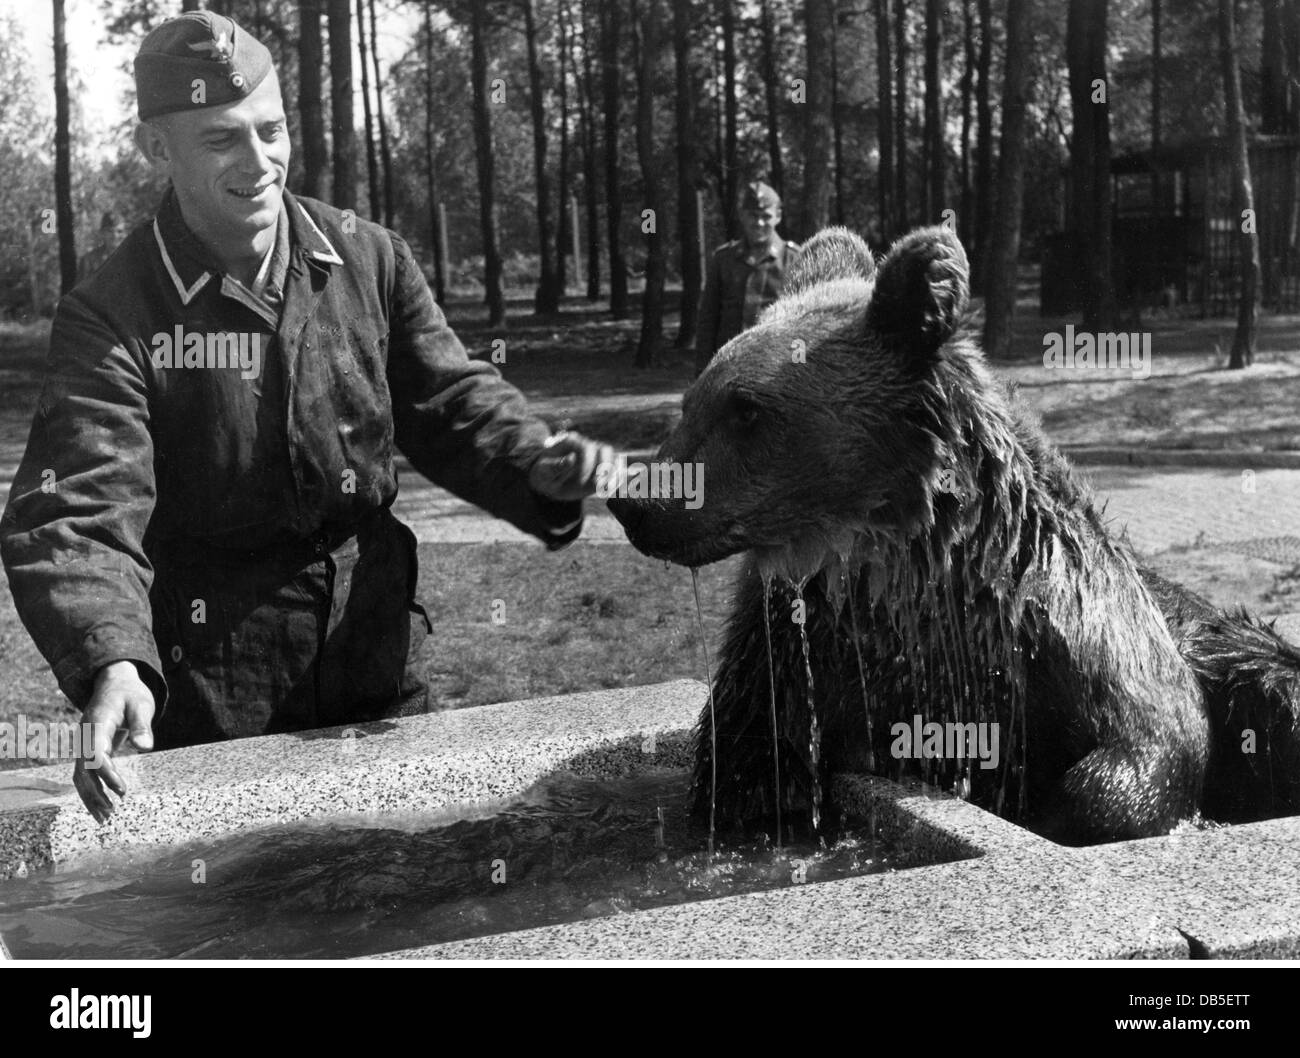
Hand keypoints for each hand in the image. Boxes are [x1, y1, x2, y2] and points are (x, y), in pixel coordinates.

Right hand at [73, 661, 155, 823]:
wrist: (114, 683)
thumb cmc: (130, 693)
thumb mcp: (141, 703)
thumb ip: (141, 725)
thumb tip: (145, 747)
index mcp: (97, 724)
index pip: (96, 754)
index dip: (107, 774)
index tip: (121, 791)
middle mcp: (85, 737)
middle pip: (83, 771)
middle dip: (95, 793)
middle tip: (111, 813)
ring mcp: (83, 745)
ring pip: (80, 776)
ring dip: (90, 798)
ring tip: (105, 818)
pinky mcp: (88, 750)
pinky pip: (85, 774)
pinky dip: (91, 791)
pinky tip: (101, 807)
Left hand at [528, 431, 617, 502]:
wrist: (549, 482)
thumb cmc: (545, 474)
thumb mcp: (544, 472)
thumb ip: (556, 466)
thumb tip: (571, 458)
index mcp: (571, 442)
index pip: (587, 448)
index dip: (587, 465)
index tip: (580, 480)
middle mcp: (585, 445)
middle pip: (605, 450)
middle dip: (603, 468)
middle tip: (596, 484)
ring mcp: (595, 455)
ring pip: (613, 458)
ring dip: (611, 474)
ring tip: (603, 488)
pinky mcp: (601, 466)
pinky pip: (614, 468)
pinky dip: (614, 478)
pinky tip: (606, 489)